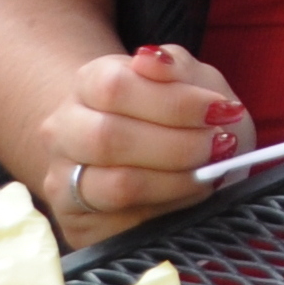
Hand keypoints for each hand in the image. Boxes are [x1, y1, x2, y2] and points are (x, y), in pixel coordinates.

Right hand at [37, 42, 252, 247]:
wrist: (149, 156)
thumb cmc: (175, 112)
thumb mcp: (188, 79)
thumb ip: (175, 67)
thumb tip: (155, 59)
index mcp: (88, 83)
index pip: (115, 87)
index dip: (174, 102)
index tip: (220, 110)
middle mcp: (63, 130)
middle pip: (108, 138)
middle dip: (177, 146)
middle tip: (220, 147)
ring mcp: (63, 180)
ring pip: (116, 186)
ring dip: (177, 182)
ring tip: (210, 174)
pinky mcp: (77, 225)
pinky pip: (124, 225)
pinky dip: (169, 211)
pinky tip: (190, 197)